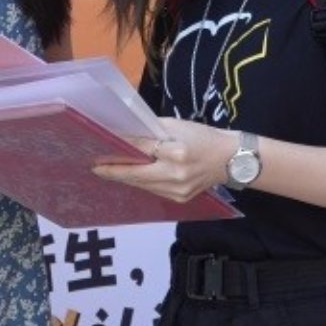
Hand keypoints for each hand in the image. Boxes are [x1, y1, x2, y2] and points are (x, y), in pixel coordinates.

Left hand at [92, 118, 236, 203]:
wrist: (231, 159)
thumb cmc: (204, 137)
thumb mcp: (178, 126)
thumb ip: (153, 131)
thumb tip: (127, 133)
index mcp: (177, 152)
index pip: (142, 148)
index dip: (121, 147)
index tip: (104, 144)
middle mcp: (176, 174)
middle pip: (137, 173)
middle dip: (114, 170)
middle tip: (95, 166)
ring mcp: (178, 190)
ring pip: (143, 185)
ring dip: (124, 178)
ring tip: (106, 171)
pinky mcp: (180, 199)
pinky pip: (153, 190)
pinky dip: (140, 183)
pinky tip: (129, 177)